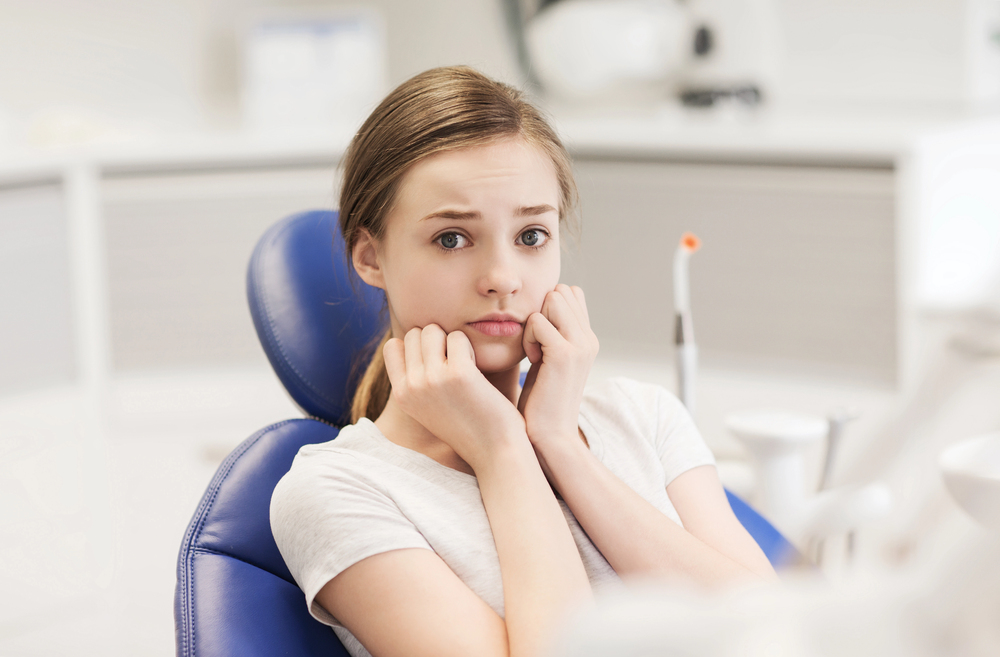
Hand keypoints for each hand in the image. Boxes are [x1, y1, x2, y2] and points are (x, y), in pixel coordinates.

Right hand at [383, 324, 527, 469]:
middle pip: (416, 333)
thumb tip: (415, 338)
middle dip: (437, 340)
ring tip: (466, 364)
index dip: (416, 346)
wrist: (495, 452)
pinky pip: (459, 337)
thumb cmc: (469, 426)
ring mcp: (432, 379)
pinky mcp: (458, 374)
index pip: (393, 346)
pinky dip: (471, 347)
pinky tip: (478, 369)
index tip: (437, 361)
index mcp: (401, 395)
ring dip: (453, 340)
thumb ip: (418, 379)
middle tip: (455, 362)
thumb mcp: (430, 406)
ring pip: (433, 330)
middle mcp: (411, 386)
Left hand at [517, 284, 598, 450]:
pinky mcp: (565, 354)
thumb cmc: (541, 402)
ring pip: (552, 299)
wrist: (549, 436)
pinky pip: (537, 321)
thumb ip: (552, 334)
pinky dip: (528, 337)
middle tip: (536, 344)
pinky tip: (532, 360)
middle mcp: (589, 339)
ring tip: (534, 351)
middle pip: (562, 291)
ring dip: (534, 321)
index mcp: (587, 339)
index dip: (549, 307)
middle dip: (541, 310)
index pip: (571, 293)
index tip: (541, 338)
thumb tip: (543, 305)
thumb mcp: (549, 361)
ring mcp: (580, 345)